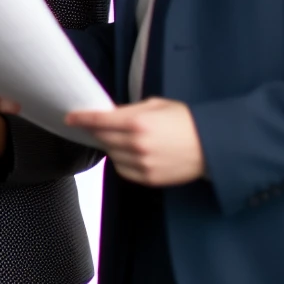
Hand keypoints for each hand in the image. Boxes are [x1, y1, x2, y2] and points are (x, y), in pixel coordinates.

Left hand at [65, 98, 203, 185]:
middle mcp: (136, 144)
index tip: (70, 118)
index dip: (82, 119)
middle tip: (98, 126)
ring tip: (125, 139)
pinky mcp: (149, 178)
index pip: (99, 121)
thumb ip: (130, 111)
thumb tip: (109, 116)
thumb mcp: (157, 105)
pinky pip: (123, 170)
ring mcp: (142, 163)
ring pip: (111, 155)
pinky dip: (122, 161)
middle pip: (103, 138)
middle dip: (97, 131)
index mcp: (138, 122)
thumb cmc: (186, 120)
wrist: (213, 145)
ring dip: (111, 146)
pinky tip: (132, 153)